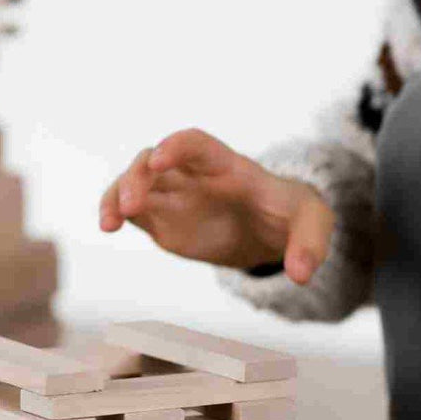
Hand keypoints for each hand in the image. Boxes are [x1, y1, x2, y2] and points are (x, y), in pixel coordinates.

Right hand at [99, 129, 333, 285]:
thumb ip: (310, 243)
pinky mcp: (160, 219)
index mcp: (227, 167)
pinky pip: (129, 208)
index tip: (158, 161)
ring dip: (116, 195)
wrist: (268, 230)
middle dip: (138, 177)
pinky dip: (113, 212)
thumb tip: (302, 275)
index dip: (176, 148)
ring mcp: (172, 196)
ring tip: (109, 223)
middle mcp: (192, 175)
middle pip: (154, 160)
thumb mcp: (313, 222)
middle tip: (129, 206)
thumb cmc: (289, 216)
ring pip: (134, 182)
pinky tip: (107, 227)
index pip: (197, 144)